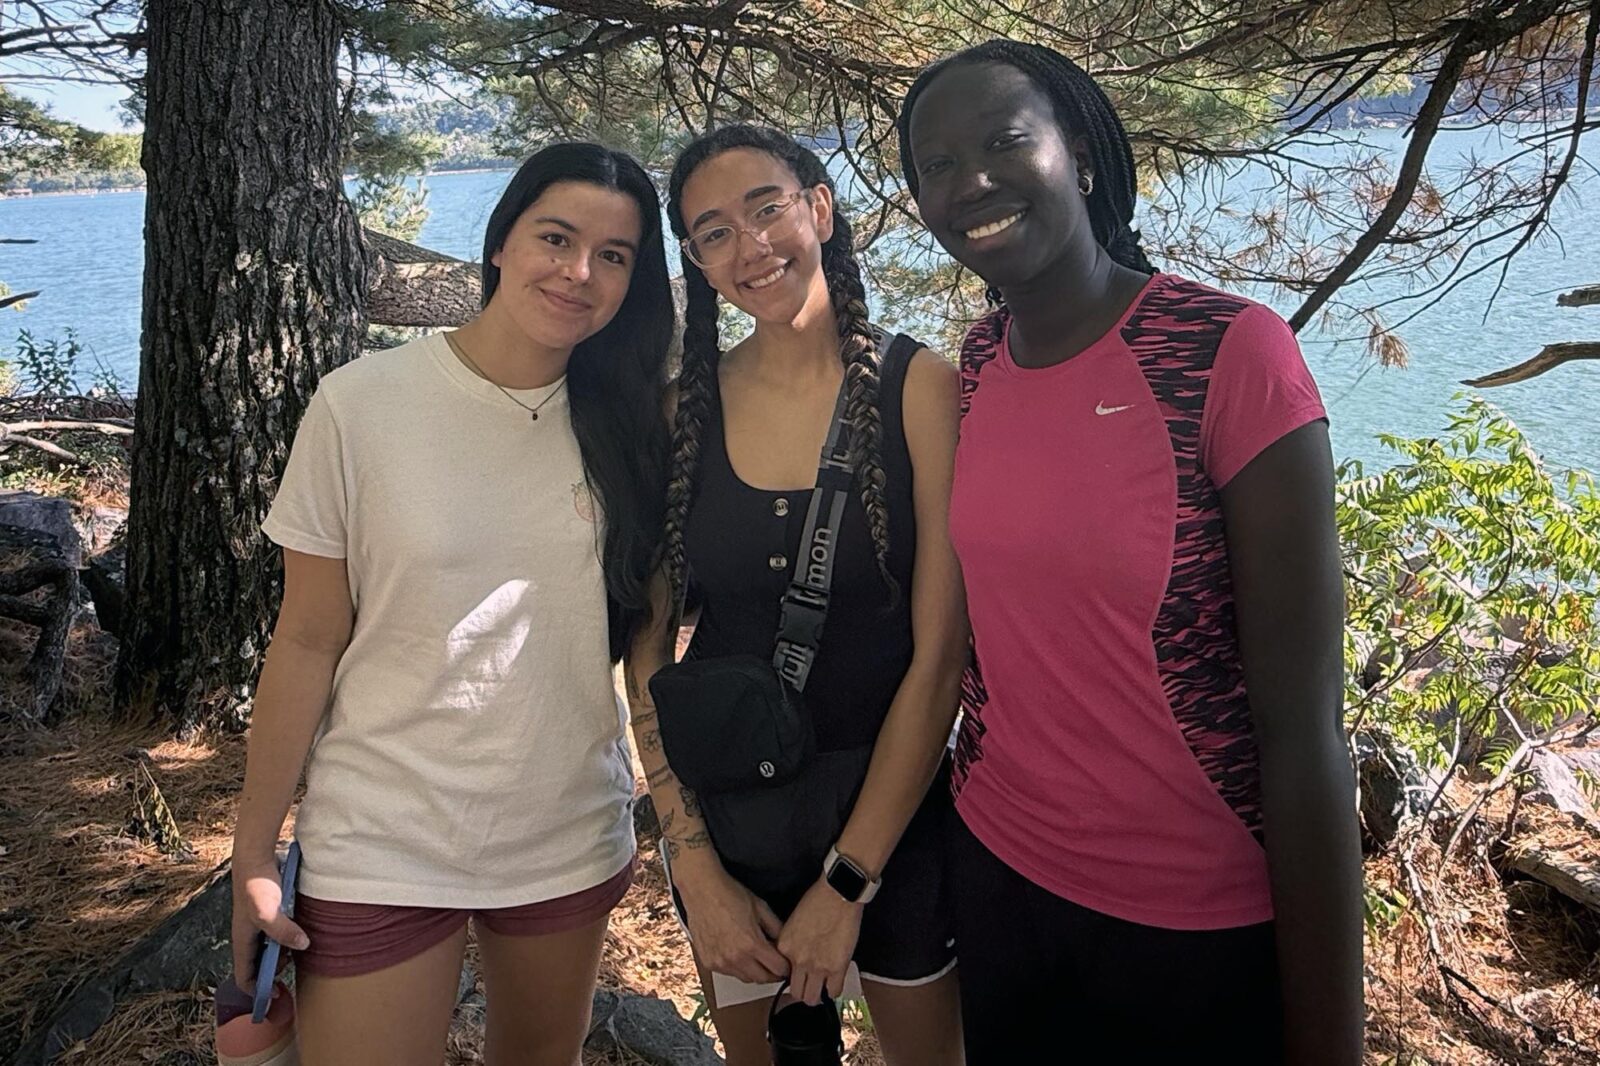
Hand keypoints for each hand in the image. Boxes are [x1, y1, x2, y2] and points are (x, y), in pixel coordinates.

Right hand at [230, 851, 308, 995]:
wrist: (256, 857)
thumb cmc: (256, 886)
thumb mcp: (268, 912)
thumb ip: (283, 931)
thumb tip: (302, 946)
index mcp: (242, 942)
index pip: (244, 977)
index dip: (257, 990)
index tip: (277, 994)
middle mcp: (248, 937)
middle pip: (258, 966)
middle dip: (273, 972)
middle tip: (292, 964)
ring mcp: (258, 925)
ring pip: (268, 950)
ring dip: (281, 955)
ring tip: (297, 949)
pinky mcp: (270, 914)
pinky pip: (277, 935)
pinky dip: (287, 940)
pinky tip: (301, 934)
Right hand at [674, 857, 789, 985]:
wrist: (702, 891)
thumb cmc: (729, 895)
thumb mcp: (761, 908)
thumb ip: (776, 929)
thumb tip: (785, 944)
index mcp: (752, 944)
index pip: (778, 969)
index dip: (786, 967)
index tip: (787, 964)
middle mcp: (735, 958)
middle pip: (763, 979)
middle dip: (773, 974)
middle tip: (776, 966)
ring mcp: (720, 962)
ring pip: (746, 979)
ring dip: (755, 973)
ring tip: (757, 959)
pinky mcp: (709, 962)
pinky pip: (729, 973)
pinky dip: (737, 968)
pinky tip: (738, 955)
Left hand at [777, 878, 862, 1005]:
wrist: (838, 893)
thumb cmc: (818, 900)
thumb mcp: (793, 923)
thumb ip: (791, 943)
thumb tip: (795, 957)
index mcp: (785, 947)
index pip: (781, 975)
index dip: (792, 976)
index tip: (798, 976)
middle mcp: (798, 960)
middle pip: (795, 992)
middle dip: (803, 991)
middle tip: (810, 985)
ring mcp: (817, 966)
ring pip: (811, 999)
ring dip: (817, 995)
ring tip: (822, 988)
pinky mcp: (837, 968)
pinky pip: (834, 992)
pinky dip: (834, 990)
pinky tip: (835, 981)